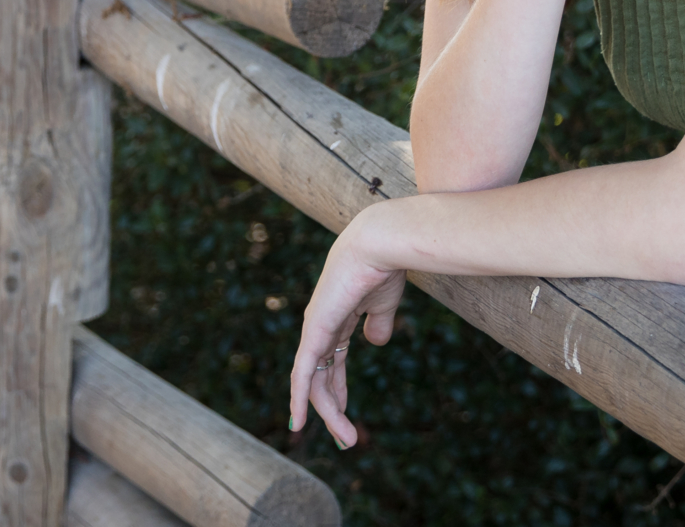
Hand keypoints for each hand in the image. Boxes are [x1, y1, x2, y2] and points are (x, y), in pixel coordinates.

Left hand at [287, 203, 410, 448]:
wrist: (380, 245)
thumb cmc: (385, 267)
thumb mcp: (385, 303)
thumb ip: (379, 323)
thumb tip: (377, 343)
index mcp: (338, 319)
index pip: (332, 363)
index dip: (337, 390)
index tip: (344, 415)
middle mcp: (321, 326)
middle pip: (321, 377)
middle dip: (334, 409)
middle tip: (347, 440)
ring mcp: (315, 328)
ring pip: (314, 381)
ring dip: (329, 413)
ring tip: (347, 440)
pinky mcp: (314, 330)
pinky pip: (303, 371)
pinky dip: (299, 397)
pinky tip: (299, 421)